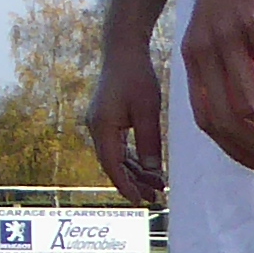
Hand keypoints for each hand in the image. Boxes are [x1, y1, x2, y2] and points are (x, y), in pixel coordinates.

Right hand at [88, 30, 169, 205]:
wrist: (123, 51)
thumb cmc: (136, 77)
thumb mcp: (148, 111)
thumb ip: (149, 143)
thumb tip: (152, 172)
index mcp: (102, 127)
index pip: (112, 166)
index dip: (126, 186)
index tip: (140, 202)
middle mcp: (96, 128)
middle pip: (113, 165)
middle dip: (133, 182)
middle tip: (155, 198)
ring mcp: (99, 124)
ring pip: (116, 157)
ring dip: (135, 172)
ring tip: (157, 186)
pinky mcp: (106, 120)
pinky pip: (117, 146)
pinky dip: (132, 158)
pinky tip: (148, 168)